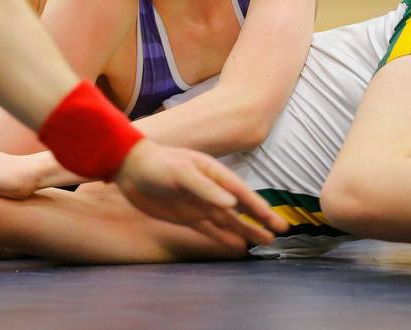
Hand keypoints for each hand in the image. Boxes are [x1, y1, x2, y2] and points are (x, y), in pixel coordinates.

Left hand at [113, 139, 287, 245]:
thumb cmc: (156, 164)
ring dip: (246, 231)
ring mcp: (199, 204)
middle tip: (281, 233)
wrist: (128, 168)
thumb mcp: (181, 172)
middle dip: (260, 220)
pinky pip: (209, 230)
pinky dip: (223, 238)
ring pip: (228, 221)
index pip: (241, 194)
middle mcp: (210, 191)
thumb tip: (232, 204)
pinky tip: (236, 246)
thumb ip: (205, 188)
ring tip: (265, 242)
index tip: (276, 221)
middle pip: (240, 209)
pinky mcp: (185, 216)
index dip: (260, 208)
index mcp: (213, 174)